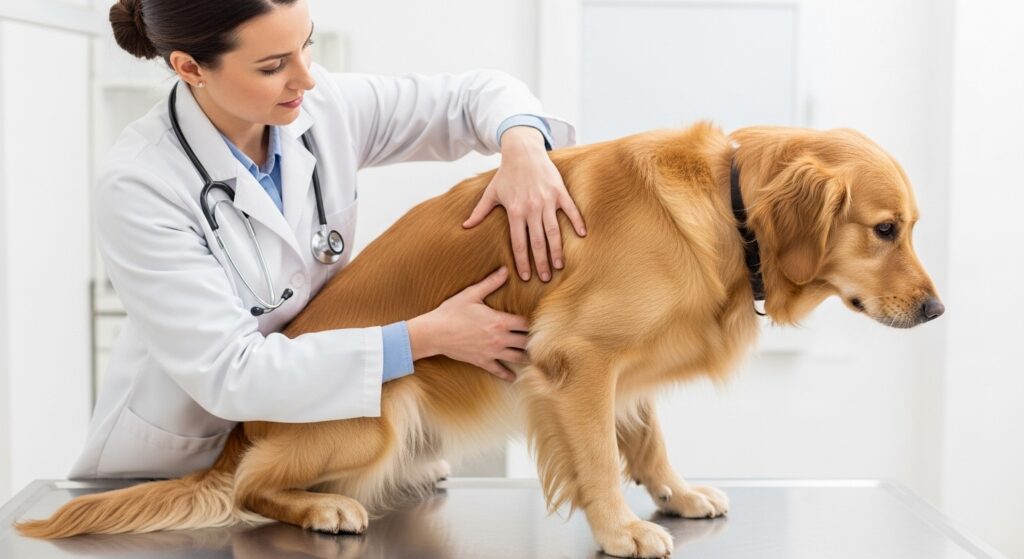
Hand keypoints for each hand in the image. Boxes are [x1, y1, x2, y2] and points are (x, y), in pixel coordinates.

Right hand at [407, 267, 527, 381]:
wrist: (434, 333)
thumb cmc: (452, 312)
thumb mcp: (471, 294)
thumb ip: (491, 282)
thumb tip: (505, 269)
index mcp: (500, 321)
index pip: (526, 323)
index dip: (534, 321)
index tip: (537, 320)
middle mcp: (500, 338)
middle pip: (526, 341)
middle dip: (533, 339)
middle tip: (540, 338)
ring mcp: (492, 352)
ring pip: (518, 357)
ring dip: (526, 356)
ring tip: (533, 354)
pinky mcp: (482, 361)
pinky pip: (499, 371)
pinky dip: (508, 375)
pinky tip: (514, 377)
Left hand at [463, 126, 585, 282]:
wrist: (522, 151)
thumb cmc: (506, 173)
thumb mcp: (491, 192)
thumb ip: (480, 211)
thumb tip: (466, 226)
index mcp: (515, 211)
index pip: (519, 243)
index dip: (522, 261)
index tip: (526, 276)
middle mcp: (531, 208)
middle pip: (537, 242)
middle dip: (541, 262)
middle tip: (545, 278)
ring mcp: (547, 200)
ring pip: (553, 231)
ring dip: (557, 250)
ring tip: (559, 266)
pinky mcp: (559, 192)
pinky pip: (570, 210)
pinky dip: (577, 222)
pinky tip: (582, 235)